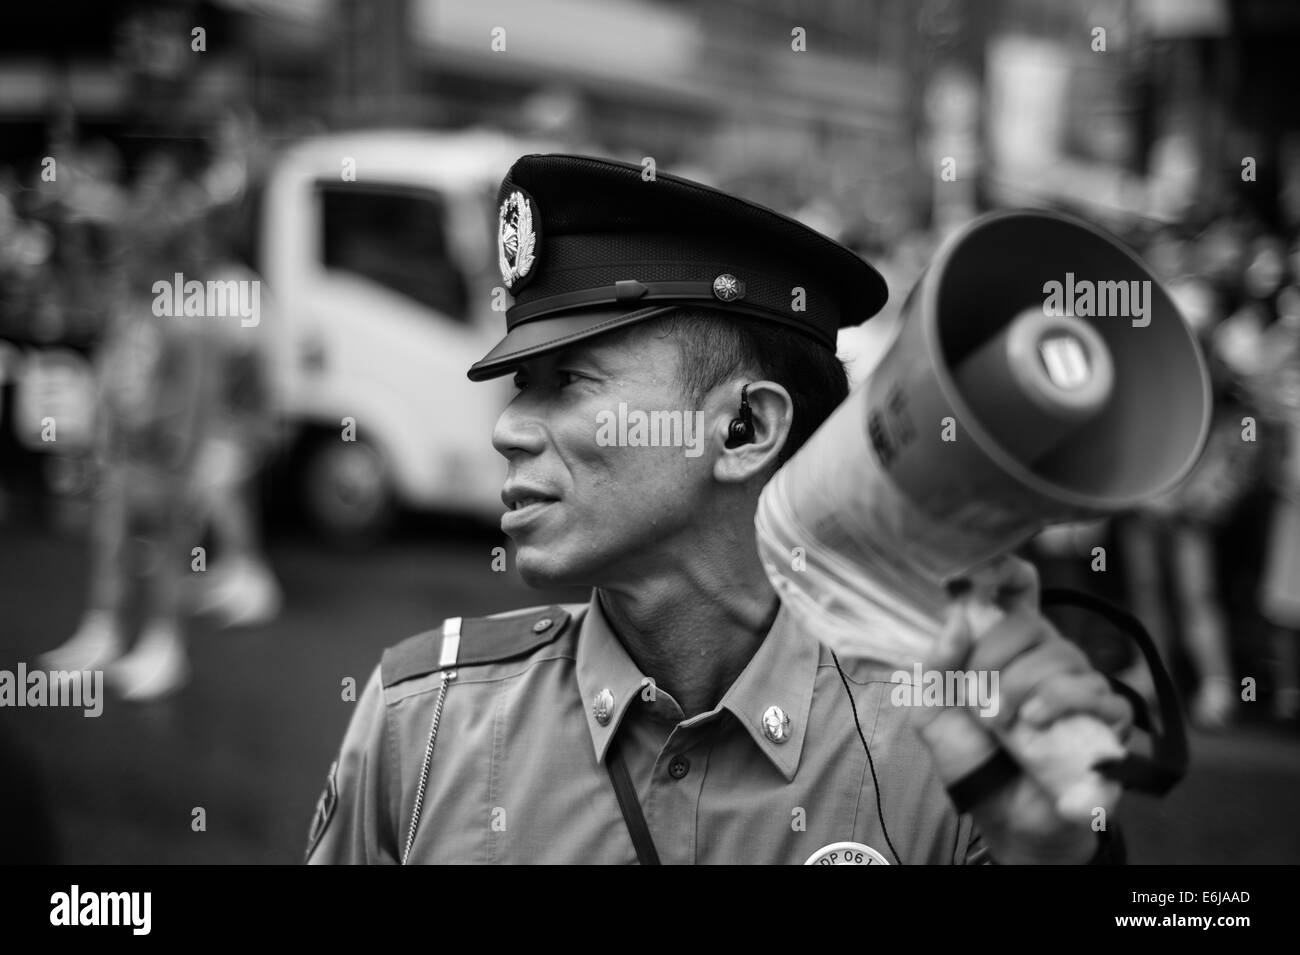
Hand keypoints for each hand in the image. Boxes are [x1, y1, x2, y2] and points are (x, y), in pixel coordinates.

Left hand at [911, 556, 1132, 863]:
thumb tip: (957, 615)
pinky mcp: (1107, 722)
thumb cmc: (971, 761)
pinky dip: (1063, 705)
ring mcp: (1081, 687)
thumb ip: (938, 667)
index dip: (1009, 574)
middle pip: (1035, 626)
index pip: (1018, 594)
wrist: (1003, 817)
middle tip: (981, 702)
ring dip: (1025, 690)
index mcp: (1007, 649)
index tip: (989, 571)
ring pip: (1065, 658)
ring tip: (1006, 725)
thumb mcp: (933, 714)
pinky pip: (1101, 695)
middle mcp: (1048, 660)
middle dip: (998, 661)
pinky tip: (1039, 725)